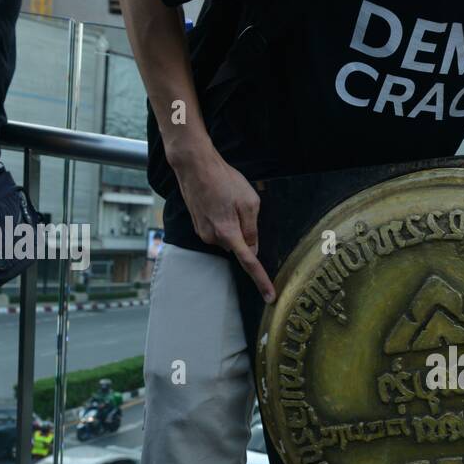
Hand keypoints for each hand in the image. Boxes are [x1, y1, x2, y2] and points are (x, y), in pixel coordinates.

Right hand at [171, 146, 275, 301]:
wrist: (194, 166)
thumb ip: (252, 229)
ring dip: (232, 225)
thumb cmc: (224, 180)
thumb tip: (252, 249)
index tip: (270, 297)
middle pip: (238, 247)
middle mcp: (213, 238)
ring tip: (227, 200)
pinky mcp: (197, 226)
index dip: (261, 280)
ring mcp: (202, 233)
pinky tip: (219, 202)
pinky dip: (222, 220)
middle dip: (244, 233)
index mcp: (228, 233)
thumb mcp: (249, 202)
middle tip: (240, 207)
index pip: (249, 263)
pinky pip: (217, 231)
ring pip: (228, 238)